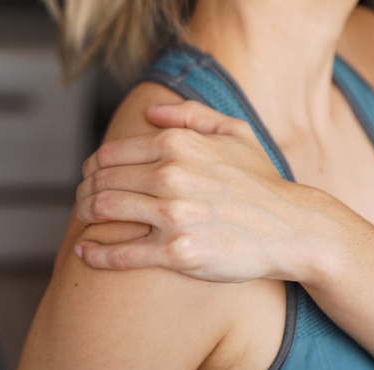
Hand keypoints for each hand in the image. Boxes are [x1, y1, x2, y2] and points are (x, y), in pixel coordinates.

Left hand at [74, 101, 327, 282]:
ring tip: (83, 223)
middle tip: (81, 203)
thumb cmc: (262, 182)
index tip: (90, 179)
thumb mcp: (235, 132)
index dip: (91, 168)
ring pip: (105, 211)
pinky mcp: (179, 253)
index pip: (110, 154)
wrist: (292, 227)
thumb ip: (190, 115)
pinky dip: (96, 253)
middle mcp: (172, 175)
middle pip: (102, 182)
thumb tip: (150, 112)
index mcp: (178, 144)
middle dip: (83, 193)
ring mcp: (174, 215)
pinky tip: (85, 253)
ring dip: (84, 217)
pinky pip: (122, 253)